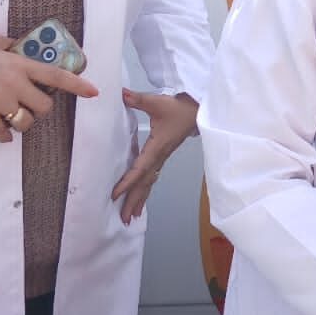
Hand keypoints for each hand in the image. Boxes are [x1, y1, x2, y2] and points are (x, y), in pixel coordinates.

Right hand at [0, 35, 98, 142]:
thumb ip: (13, 47)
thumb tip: (24, 49)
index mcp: (19, 64)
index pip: (55, 76)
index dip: (77, 85)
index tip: (93, 92)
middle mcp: (14, 83)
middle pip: (44, 107)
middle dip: (40, 109)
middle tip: (29, 105)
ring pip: (26, 123)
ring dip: (23, 124)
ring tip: (14, 117)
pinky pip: (4, 133)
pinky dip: (5, 136)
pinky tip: (2, 131)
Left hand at [110, 90, 199, 223]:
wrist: (199, 110)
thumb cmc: (180, 107)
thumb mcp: (157, 102)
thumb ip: (138, 99)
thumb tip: (121, 94)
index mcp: (157, 147)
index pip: (140, 168)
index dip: (127, 182)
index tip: (115, 195)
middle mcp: (159, 157)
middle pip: (145, 184)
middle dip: (134, 201)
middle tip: (123, 220)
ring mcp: (162, 158)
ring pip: (149, 183)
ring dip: (140, 200)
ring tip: (130, 217)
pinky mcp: (163, 156)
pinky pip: (152, 178)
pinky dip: (145, 191)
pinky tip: (140, 199)